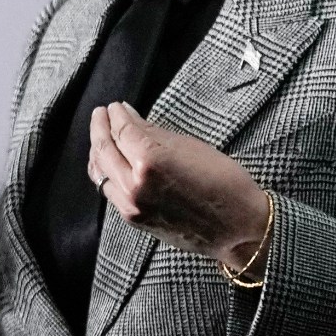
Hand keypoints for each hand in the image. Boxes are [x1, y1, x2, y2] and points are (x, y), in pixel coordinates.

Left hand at [86, 103, 272, 272]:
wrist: (237, 229)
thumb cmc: (224, 184)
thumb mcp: (191, 147)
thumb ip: (155, 133)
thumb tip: (131, 119)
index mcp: (150, 162)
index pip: (122, 131)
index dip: (116, 115)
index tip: (115, 106)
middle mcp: (134, 185)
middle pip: (104, 150)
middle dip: (100, 128)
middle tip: (101, 114)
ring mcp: (131, 205)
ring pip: (101, 173)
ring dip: (98, 151)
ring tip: (101, 135)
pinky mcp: (134, 219)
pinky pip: (110, 191)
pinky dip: (105, 173)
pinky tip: (109, 163)